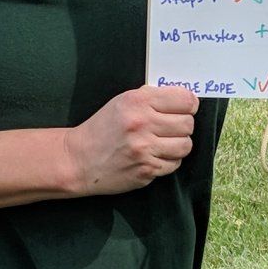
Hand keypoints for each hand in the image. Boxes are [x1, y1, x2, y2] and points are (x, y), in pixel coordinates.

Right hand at [67, 86, 197, 193]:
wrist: (79, 159)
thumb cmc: (102, 128)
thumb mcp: (122, 101)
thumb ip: (152, 98)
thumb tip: (184, 100)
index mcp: (138, 101)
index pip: (185, 100)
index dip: (189, 105)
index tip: (184, 109)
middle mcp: (143, 124)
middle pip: (188, 124)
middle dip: (183, 126)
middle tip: (170, 128)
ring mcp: (145, 149)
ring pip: (185, 145)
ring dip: (178, 145)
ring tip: (164, 143)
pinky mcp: (146, 170)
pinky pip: (174, 164)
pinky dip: (169, 161)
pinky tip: (155, 156)